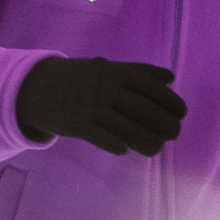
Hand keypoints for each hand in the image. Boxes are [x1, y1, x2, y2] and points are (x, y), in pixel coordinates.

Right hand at [13, 57, 185, 155]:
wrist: (37, 86)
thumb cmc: (80, 79)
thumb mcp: (108, 69)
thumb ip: (139, 72)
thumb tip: (171, 78)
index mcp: (115, 72)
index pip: (150, 86)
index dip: (170, 100)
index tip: (182, 113)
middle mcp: (105, 88)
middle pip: (142, 108)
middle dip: (163, 122)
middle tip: (175, 133)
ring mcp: (90, 106)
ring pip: (125, 127)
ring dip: (146, 139)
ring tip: (157, 147)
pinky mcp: (76, 124)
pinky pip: (99, 136)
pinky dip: (114, 143)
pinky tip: (125, 150)